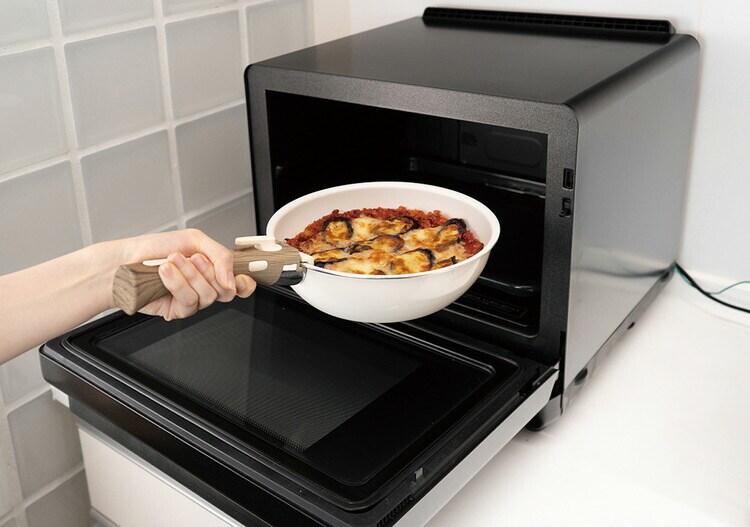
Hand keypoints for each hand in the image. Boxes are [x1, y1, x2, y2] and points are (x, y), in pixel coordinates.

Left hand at [112, 229, 255, 319]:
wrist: (125, 261)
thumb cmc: (154, 248)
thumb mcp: (195, 240)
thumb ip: (221, 257)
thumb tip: (233, 280)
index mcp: (213, 268)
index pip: (240, 282)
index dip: (245, 283)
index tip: (242, 278)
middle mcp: (205, 285)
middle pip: (227, 290)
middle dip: (210, 271)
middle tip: (194, 258)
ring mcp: (193, 299)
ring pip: (209, 295)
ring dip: (190, 275)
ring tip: (172, 262)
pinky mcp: (178, 310)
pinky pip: (190, 301)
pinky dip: (177, 283)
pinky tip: (165, 273)